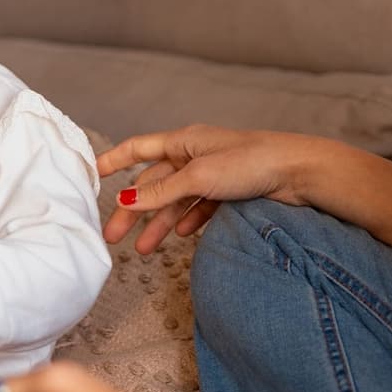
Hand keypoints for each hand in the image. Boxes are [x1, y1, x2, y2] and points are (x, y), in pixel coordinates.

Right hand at [97, 126, 318, 253]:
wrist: (300, 172)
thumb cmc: (252, 162)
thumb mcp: (199, 177)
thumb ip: (161, 192)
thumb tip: (126, 200)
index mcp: (184, 141)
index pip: (138, 148)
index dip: (113, 160)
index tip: (91, 174)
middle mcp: (196, 154)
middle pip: (154, 182)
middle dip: (133, 209)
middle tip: (113, 236)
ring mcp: (214, 173)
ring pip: (176, 200)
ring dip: (159, 224)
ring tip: (145, 250)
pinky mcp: (231, 191)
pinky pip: (201, 207)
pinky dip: (189, 221)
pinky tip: (182, 237)